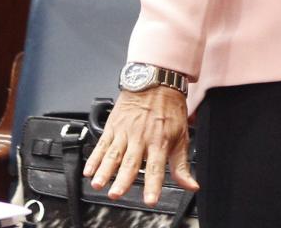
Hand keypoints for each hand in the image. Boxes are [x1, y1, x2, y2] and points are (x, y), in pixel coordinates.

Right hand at [82, 86, 198, 204]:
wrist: (156, 81)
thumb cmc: (170, 109)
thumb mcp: (182, 135)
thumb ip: (182, 164)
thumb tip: (191, 186)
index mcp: (160, 142)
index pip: (156, 168)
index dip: (153, 185)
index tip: (149, 199)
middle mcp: (141, 138)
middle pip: (131, 163)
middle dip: (123, 179)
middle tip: (116, 193)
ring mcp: (125, 132)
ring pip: (113, 154)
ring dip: (104, 170)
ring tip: (98, 183)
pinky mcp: (113, 126)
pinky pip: (102, 144)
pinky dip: (94, 157)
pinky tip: (89, 169)